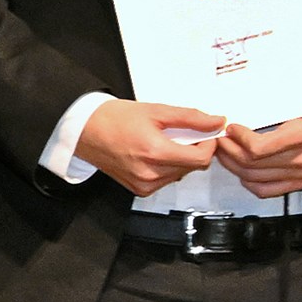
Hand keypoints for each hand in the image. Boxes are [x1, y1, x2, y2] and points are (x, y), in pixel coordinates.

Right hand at [74, 99, 229, 196]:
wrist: (85, 131)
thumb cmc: (113, 119)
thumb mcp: (156, 111)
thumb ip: (191, 117)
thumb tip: (216, 122)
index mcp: (155, 152)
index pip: (201, 159)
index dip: (209, 145)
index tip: (206, 133)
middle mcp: (150, 174)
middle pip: (193, 167)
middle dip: (194, 149)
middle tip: (182, 133)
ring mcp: (144, 185)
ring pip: (181, 174)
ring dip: (181, 159)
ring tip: (164, 142)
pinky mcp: (139, 190)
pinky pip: (166, 180)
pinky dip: (167, 167)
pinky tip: (154, 154)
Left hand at [217, 108, 301, 198]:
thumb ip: (275, 106)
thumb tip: (245, 106)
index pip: (258, 148)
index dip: (238, 139)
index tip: (231, 128)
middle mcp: (301, 159)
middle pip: (251, 164)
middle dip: (229, 151)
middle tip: (220, 140)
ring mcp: (299, 175)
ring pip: (253, 178)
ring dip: (233, 165)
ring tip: (225, 152)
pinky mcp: (298, 184)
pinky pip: (264, 191)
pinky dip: (247, 182)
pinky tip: (240, 170)